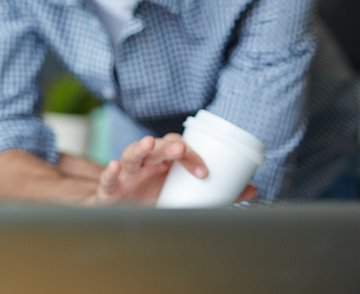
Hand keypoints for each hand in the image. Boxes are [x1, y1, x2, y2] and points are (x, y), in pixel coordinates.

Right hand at [96, 134, 256, 204]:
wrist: (121, 215)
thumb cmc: (152, 199)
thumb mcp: (182, 195)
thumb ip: (214, 192)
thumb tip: (252, 189)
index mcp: (163, 162)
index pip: (176, 147)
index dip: (191, 154)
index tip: (204, 172)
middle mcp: (145, 163)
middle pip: (155, 146)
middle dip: (168, 145)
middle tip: (179, 149)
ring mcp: (126, 174)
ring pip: (130, 154)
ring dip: (139, 147)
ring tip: (147, 143)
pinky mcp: (110, 190)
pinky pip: (107, 179)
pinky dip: (110, 172)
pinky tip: (114, 167)